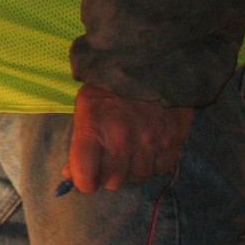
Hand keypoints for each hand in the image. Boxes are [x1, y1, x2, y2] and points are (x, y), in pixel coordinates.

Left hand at [65, 84, 193, 192]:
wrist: (151, 62)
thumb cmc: (110, 85)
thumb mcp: (85, 106)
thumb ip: (78, 142)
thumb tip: (70, 175)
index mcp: (95, 128)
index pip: (86, 177)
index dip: (83, 181)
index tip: (85, 176)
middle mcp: (123, 140)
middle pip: (112, 182)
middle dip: (107, 174)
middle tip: (108, 157)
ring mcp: (151, 142)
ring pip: (137, 177)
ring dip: (132, 168)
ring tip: (130, 147)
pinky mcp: (174, 141)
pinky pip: (161, 169)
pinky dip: (154, 163)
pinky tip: (149, 146)